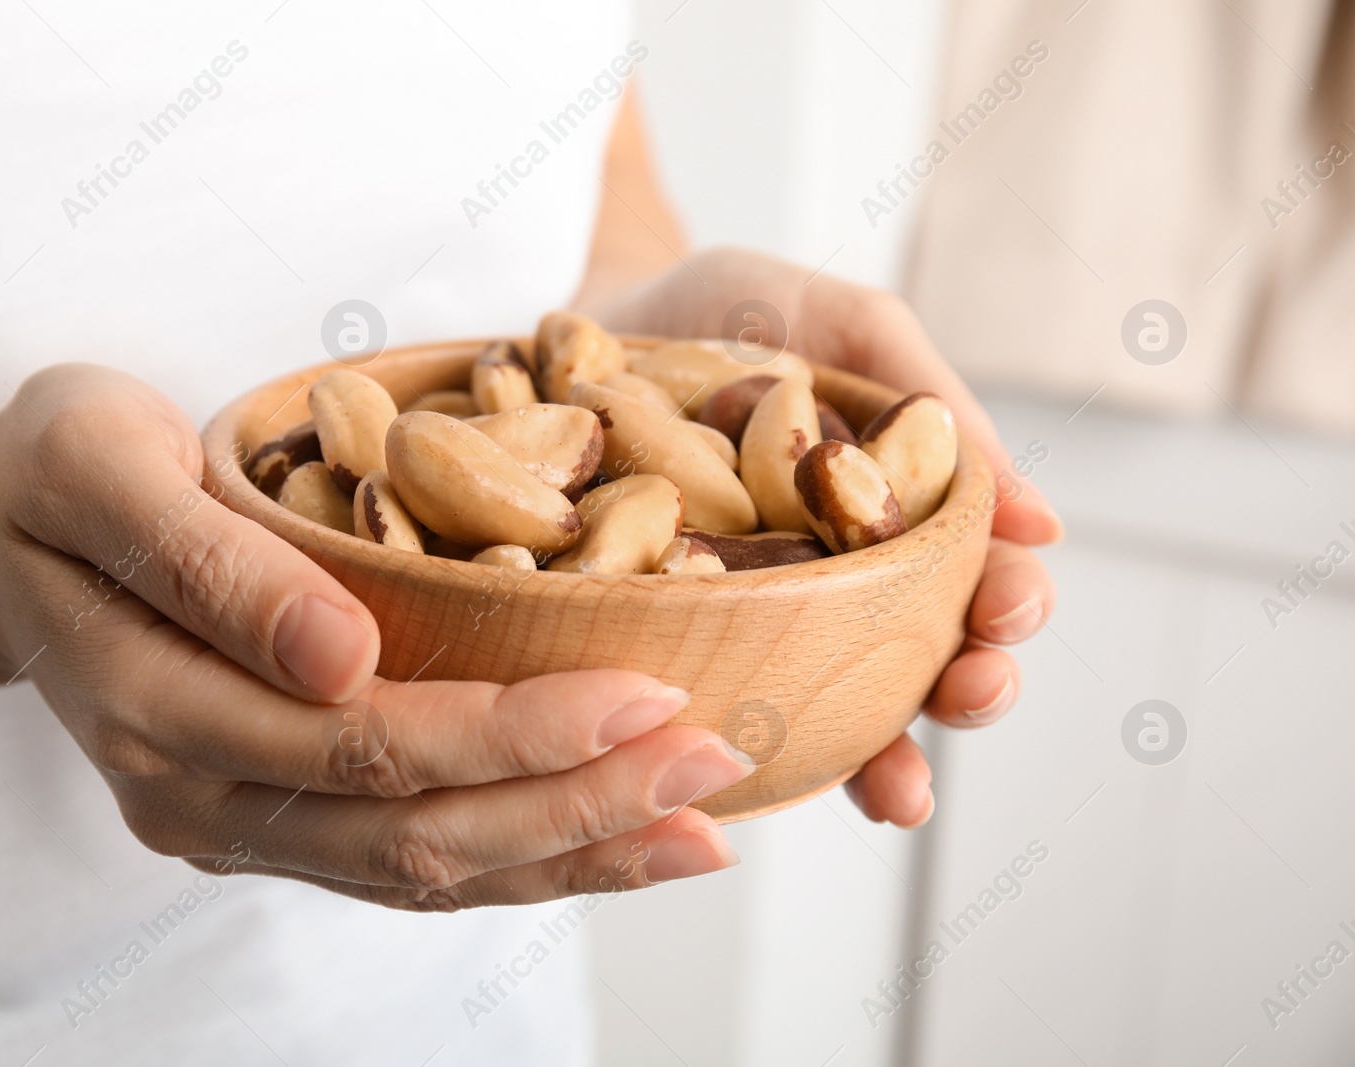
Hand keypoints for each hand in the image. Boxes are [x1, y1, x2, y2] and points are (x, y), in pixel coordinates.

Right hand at [0, 364, 750, 908]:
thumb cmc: (54, 473)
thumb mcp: (99, 462)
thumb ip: (211, 563)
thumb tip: (340, 658)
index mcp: (157, 709)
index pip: (364, 745)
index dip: (513, 732)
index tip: (645, 690)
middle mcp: (200, 796)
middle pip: (413, 831)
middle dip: (578, 804)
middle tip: (716, 759)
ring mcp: (239, 823)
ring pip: (423, 872)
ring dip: (572, 852)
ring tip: (702, 826)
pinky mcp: (276, 818)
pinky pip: (408, 863)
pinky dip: (522, 858)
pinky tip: (617, 837)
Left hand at [597, 248, 1060, 826]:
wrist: (583, 320)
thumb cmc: (729, 311)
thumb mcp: (841, 325)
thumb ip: (933, 402)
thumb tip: (1040, 525)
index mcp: (893, 518)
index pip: (976, 579)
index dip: (1009, 605)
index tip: (1009, 610)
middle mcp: (835, 585)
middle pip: (924, 662)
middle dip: (966, 691)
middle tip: (970, 694)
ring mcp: (755, 622)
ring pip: (839, 712)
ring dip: (884, 759)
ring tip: (900, 794)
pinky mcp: (672, 642)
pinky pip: (717, 705)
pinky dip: (754, 752)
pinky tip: (767, 782)